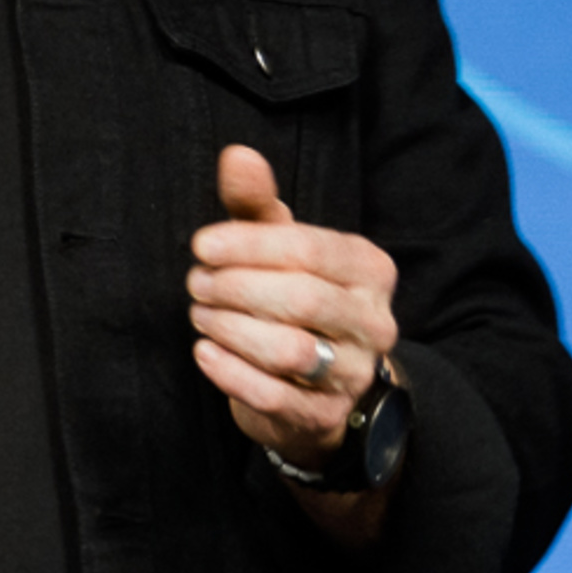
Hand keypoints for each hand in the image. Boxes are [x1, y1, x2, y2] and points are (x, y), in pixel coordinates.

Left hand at [188, 144, 401, 512]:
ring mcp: (354, 374)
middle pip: (302, 298)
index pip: (310, 249)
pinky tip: (204, 352)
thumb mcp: (278, 246)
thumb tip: (238, 155)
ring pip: (290, 349)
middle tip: (197, 284)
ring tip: (201, 315)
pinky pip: (273, 395)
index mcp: (369, 269)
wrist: (318, 386)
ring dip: (230, 328)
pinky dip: (229, 372)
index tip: (201, 246)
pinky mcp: (325, 417)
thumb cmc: (294, 298)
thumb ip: (257, 202)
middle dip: (236, 287)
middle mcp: (374, 322)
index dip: (249, 245)